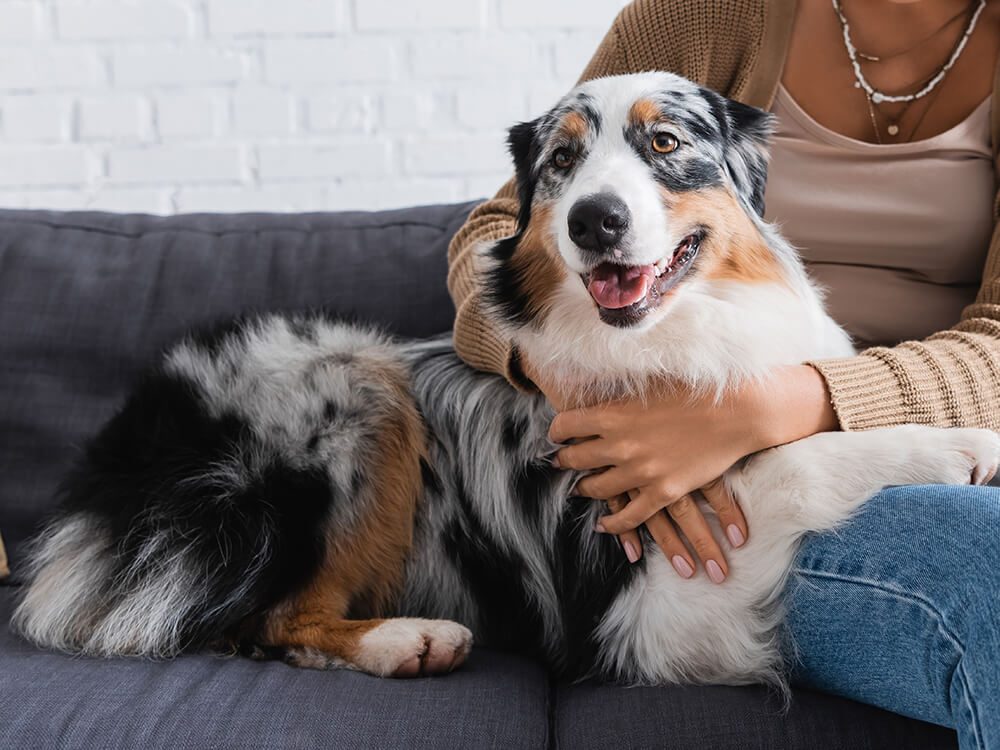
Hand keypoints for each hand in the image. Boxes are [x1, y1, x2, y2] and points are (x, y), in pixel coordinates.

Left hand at [547, 366, 838, 581]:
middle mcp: (620, 445)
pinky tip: (603, 524)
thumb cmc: (695, 388)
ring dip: (584, 489)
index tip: (557, 435)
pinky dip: (613, 524)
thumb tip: (588, 376)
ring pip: (597, 489)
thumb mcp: (647, 382)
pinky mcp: (663, 491)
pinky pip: (629, 516)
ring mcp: (641, 471)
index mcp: (612, 414)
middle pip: (575, 459)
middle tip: (560, 462)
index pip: (564, 425)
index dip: (557, 431)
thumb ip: (618, 389)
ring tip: (580, 488)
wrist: (738, 410)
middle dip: (564, 460)